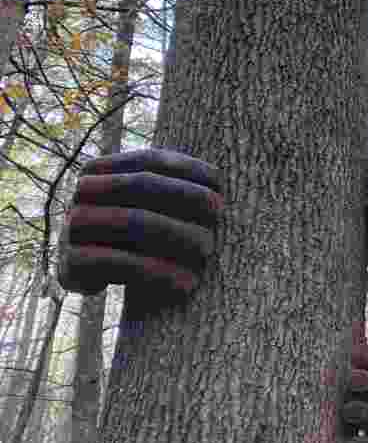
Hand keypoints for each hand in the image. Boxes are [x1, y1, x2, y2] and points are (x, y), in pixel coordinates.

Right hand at [58, 148, 223, 297]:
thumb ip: (170, 185)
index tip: (221, 182)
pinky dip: (156, 271)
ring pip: (130, 221)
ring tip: (210, 249)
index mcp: (99, 170)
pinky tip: (187, 283)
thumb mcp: (148, 204)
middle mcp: (81, 194)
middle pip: (138, 184)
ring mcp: (72, 226)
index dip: (186, 168)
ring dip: (177, 234)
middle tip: (221, 211)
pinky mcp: (70, 264)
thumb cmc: (134, 234)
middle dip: (184, 195)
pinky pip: (116, 262)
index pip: (147, 160)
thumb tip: (217, 178)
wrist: (90, 273)